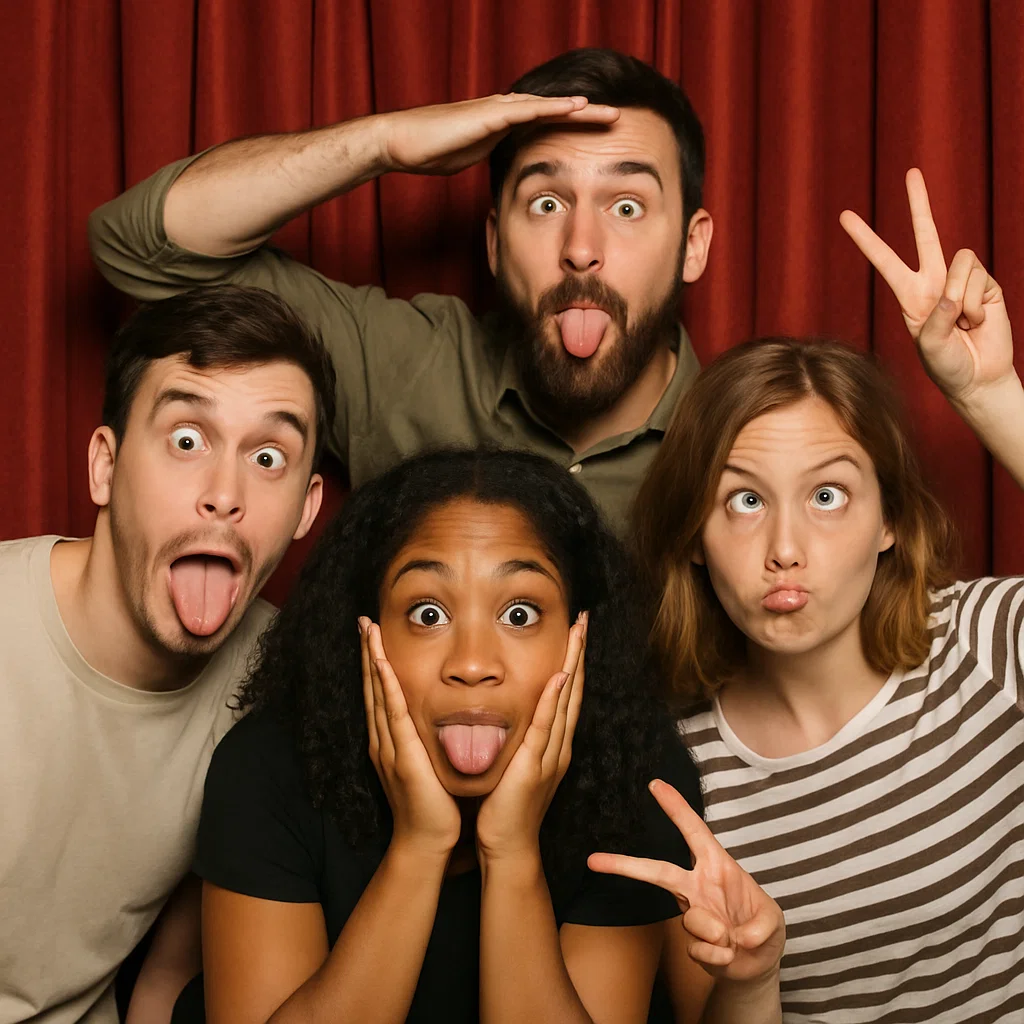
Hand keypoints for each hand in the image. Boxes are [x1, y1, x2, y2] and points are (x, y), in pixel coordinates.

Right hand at [359, 617, 461, 856]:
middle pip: (373, 686)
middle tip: (364, 620)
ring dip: (372, 660)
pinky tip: (381, 666)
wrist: (427, 840)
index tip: (374, 634)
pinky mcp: (401, 755)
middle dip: (367, 652)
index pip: (382, 692)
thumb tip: (445, 716)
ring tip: (368, 631)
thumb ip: (430, 739)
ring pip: (378, 693)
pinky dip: (386, 688)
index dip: (375, 662)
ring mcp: (389, 746)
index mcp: (391, 740)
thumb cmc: (434, 804)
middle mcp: (384, 739)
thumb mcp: (430, 762)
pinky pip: (392, 714)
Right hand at [377, 94, 618, 175]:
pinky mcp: (490, 114)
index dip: (575, 131)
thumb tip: (505, 173)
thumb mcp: (471, 160)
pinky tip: (577, 108)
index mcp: (504, 126)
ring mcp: (499, 110)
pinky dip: (554, 109)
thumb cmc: (430, 152)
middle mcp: (506, 112)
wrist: (402, 142)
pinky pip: (528, 110)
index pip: (547, 126)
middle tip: (621, 122)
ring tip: (612, 114)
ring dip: (582, 111)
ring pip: (549, 107)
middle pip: (556, 113)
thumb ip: (491, 159)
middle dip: (589, 118)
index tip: (601, 141)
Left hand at [475, 613, 586, 861]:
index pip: (565, 692)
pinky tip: (559, 676)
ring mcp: (550, 754)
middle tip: (583, 619)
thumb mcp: (513, 762)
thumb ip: (517, 737)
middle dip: (578, 652)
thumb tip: (507, 711)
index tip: (573, 631)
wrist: (506, 845)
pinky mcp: (534, 765)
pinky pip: (546, 726)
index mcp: (553, 743)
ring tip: (577, 633)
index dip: (571, 660)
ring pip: (565, 700)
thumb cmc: (503, 806)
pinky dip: (554, 700)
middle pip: (573, 689)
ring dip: (572, 664)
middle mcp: (558, 744)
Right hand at [588, 780, 784, 982]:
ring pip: (692, 920)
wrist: (756, 967)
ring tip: (735, 941)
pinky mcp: (690, 943)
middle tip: (595, 860)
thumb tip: (735, 936)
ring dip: (719, 935)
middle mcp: (697, 886)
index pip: (694, 832)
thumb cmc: (763, 930)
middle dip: (625, 865)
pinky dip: (719, 958)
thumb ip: (760, 926)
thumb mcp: (774, 921)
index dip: (676, 808)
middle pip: (658, 871)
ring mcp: (691, 914)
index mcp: (717, 866)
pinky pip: (698, 949)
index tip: (656, 784)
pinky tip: (728, 956)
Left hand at [840, 168, 1014, 404]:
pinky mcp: (988, 284)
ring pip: (959, 262)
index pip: (884, 260)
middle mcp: (934, 281)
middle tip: (911, 171)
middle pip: (926, 234)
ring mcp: (962, 280)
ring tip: (963, 324)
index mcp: (909, 294)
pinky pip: (978, 279)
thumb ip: (935, 318)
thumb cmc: (946, 366)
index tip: (844, 215)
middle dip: (919, 203)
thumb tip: (951, 295)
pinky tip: (978, 322)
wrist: (979, 378)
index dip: (865, 238)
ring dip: (961, 298)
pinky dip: (977, 305)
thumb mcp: (929, 346)